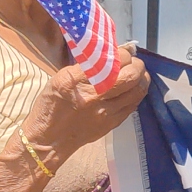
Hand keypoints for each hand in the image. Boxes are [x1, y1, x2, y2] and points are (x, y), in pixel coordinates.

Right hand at [23, 46, 149, 159]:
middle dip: (137, 65)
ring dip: (142, 79)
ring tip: (139, 73)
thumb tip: (108, 56)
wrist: (50, 138)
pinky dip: (137, 93)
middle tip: (135, 62)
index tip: (122, 52)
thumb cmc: (51, 105)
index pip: (110, 62)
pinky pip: (133, 104)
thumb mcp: (61, 78)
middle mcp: (95, 96)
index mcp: (77, 81)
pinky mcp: (114, 123)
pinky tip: (134, 88)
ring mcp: (107, 112)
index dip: (122, 54)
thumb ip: (85, 67)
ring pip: (137, 91)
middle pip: (130, 76)